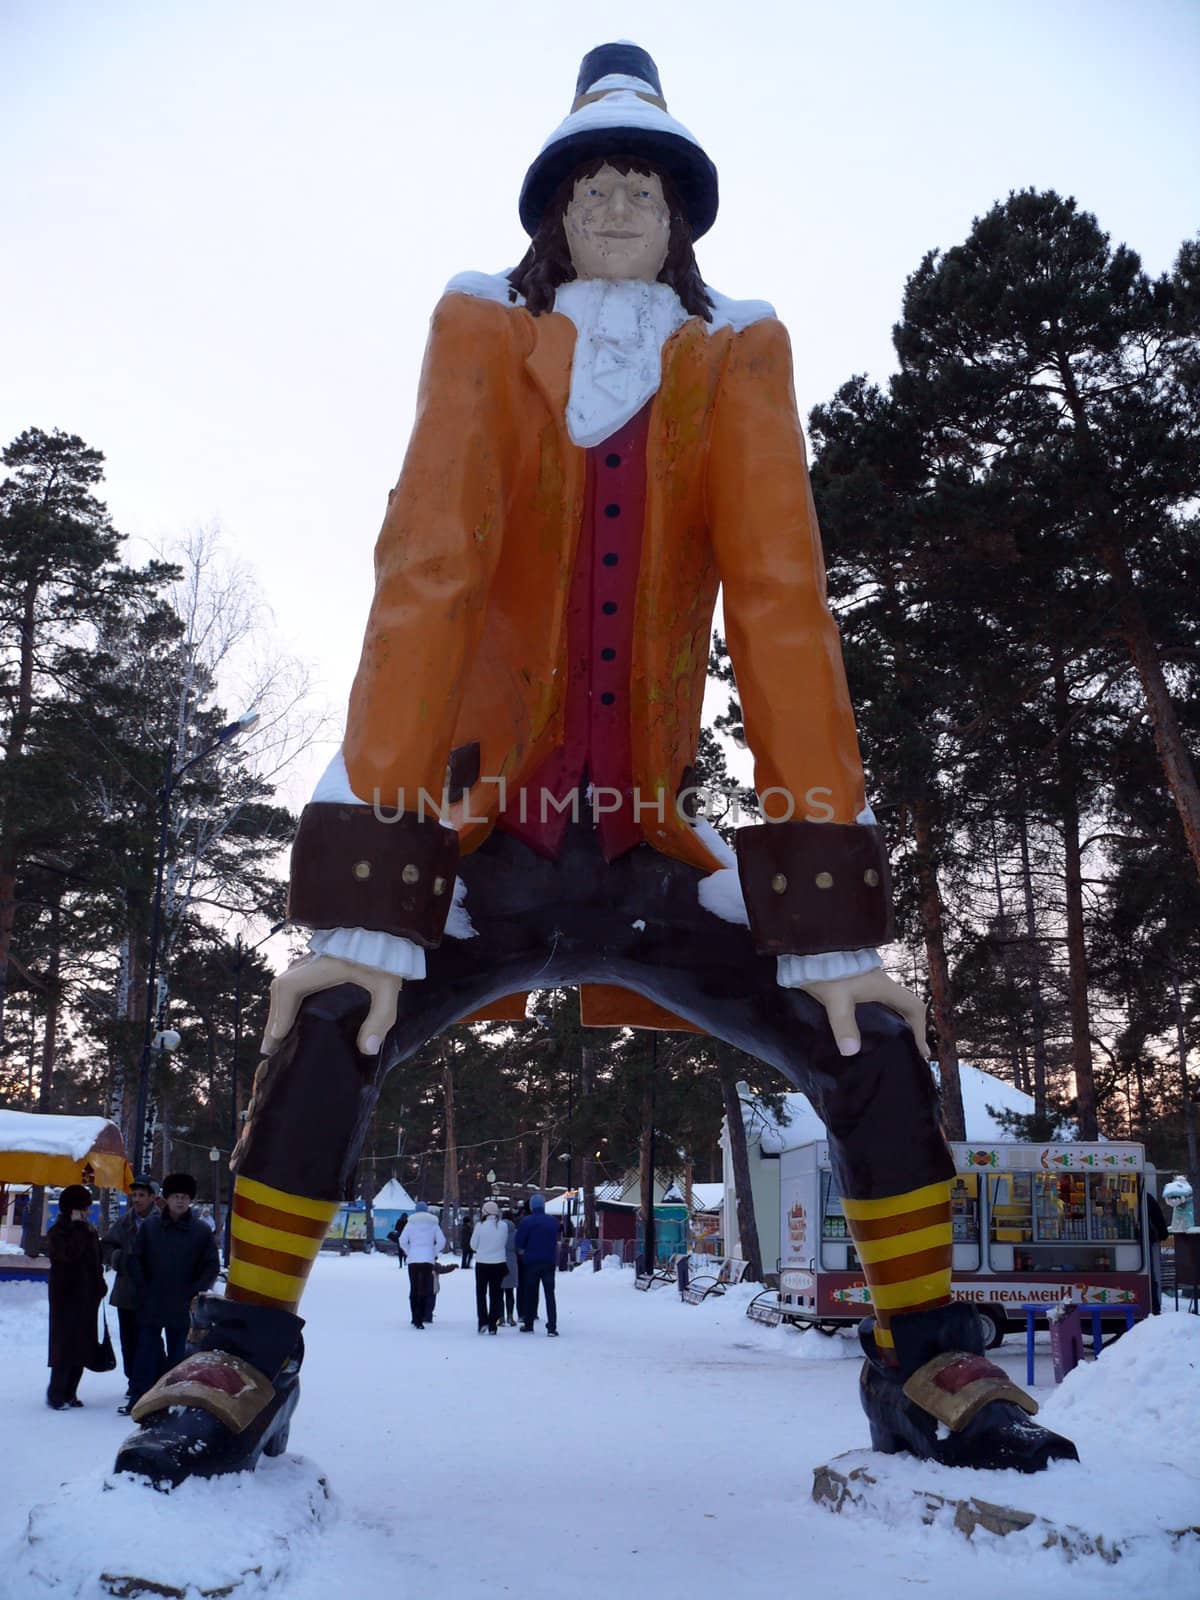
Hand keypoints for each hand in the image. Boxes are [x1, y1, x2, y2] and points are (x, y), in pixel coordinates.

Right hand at [261, 954, 403, 1056]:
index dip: (281, 1014)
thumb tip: (368, 1049)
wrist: (388, 927)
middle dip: (275, 1018)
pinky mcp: (318, 957)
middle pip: (282, 988)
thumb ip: (381, 1017)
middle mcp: (312, 959)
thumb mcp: (388, 986)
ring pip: (286, 983)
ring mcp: (313, 956)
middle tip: (271, 1048)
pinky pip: (294, 979)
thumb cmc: (387, 954)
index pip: (290, 987)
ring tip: (278, 1035)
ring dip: (280, 1008)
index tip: (277, 1038)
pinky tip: (292, 1014)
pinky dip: (288, 998)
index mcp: (324, 964)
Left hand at [799, 969, 928, 1059]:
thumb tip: (850, 1051)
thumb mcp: (836, 1000)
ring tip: (890, 1045)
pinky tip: (868, 1030)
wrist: (811, 947)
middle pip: (906, 1008)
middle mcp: (882, 985)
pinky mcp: (857, 984)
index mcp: (885, 988)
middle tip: (908, 1050)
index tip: (921, 1051)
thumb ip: (844, 1024)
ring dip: (895, 1023)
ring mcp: (870, 983)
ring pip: (891, 1006)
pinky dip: (880, 1018)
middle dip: (911, 1029)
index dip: (921, 1028)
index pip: (914, 1007)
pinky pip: (876, 1004)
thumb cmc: (828, 971)